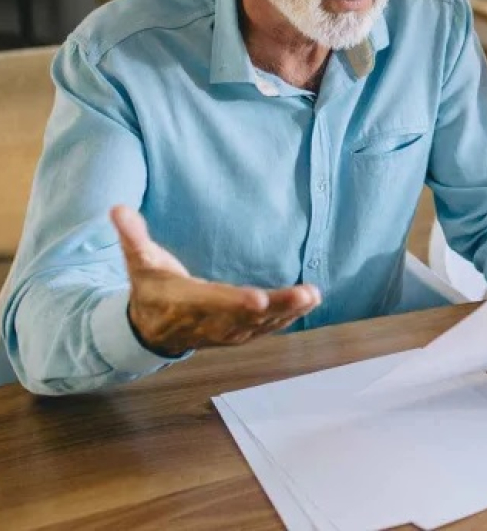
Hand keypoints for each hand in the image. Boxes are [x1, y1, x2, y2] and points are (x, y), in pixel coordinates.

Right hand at [111, 205, 321, 357]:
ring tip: (313, 296)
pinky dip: (288, 318)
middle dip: (277, 306)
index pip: (214, 303)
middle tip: (305, 294)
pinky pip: (266, 328)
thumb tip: (117, 209)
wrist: (150, 330)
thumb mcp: (139, 262)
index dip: (236, 302)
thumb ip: (132, 236)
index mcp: (185, 302)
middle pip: (246, 316)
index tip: (259, 299)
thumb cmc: (150, 289)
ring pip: (262, 325)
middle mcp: (209, 321)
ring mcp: (226, 331)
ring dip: (289, 311)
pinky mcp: (239, 333)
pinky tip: (309, 303)